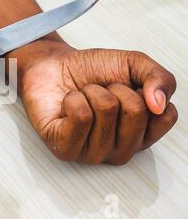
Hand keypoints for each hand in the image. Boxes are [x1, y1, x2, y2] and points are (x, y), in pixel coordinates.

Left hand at [8, 36, 177, 164]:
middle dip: (115, 89)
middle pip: (135, 112)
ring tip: (82, 97)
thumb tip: (160, 104)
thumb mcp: (135, 65)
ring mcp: (93, 154)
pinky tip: (67, 104)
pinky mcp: (65, 149)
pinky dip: (73, 99)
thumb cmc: (92, 72)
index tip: (125, 88)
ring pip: (105, 111)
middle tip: (99, 91)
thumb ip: (160, 79)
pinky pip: (80, 117)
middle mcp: (120, 150)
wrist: (53, 66)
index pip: (165, 116)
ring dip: (91, 92)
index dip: (143, 90)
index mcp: (142, 135)